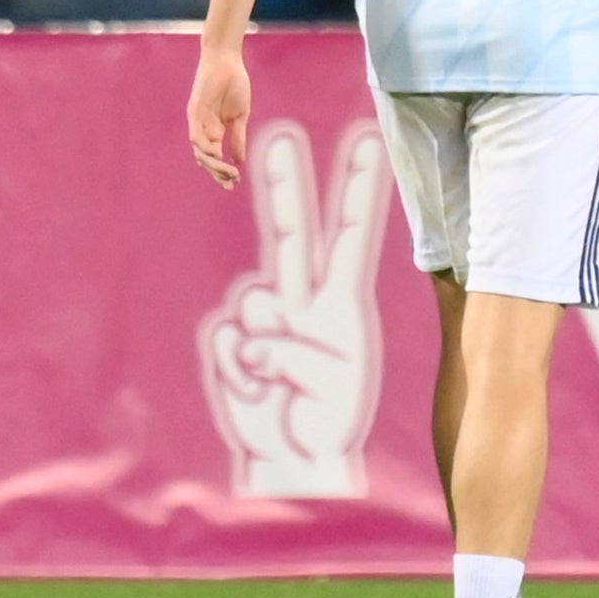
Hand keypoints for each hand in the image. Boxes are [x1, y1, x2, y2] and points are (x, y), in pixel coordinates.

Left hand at [189, 38, 253, 181]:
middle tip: (231, 182)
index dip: (223, 172)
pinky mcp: (194, 111)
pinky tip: (216, 153)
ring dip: (212, 164)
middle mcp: (204, 129)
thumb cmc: (234, 85)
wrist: (227, 61)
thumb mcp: (240, 116)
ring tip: (226, 173)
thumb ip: (237, 138)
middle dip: (218, 172)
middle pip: (206, 158)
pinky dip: (204, 146)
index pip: (215, 157)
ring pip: (200, 151)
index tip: (234, 184)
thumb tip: (239, 161)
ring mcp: (198, 121)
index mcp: (215, 130)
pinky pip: (196, 134)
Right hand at [195, 117, 388, 500]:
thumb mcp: (334, 385)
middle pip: (292, 234)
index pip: (351, 236)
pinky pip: (228, 339)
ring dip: (267, 350)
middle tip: (279, 138)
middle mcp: (302, 301)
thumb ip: (294, 352)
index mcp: (341, 304)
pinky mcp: (232, 345)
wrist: (292, 460)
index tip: (370, 141)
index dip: (359, 190)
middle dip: (286, 185)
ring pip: (254, 303)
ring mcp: (265, 320)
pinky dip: (239, 371)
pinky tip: (256, 391)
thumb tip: (251, 338)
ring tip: (282, 384)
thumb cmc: (326, 419)